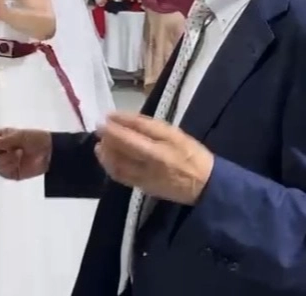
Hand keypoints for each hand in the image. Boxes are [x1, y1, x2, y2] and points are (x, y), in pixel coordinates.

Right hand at [0, 128, 51, 180]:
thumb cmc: (36, 139)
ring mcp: (8, 161)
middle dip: (0, 148)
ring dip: (7, 158)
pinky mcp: (12, 173)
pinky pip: (2, 173)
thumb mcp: (19, 136)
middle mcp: (5, 148)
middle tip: (14, 146)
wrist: (50, 153)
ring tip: (20, 155)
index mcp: (5, 136)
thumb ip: (3, 140)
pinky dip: (9, 169)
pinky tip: (18, 164)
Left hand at [94, 112, 214, 205]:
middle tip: (100, 128)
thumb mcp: (174, 134)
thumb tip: (124, 119)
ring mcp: (144, 178)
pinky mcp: (143, 188)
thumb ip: (148, 126)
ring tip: (101, 143)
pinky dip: (110, 166)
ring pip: (116, 166)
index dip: (114, 127)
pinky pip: (121, 177)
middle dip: (107, 138)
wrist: (204, 184)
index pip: (129, 136)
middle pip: (120, 151)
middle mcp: (149, 166)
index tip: (104, 118)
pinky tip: (108, 158)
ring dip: (105, 154)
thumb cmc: (191, 154)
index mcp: (159, 150)